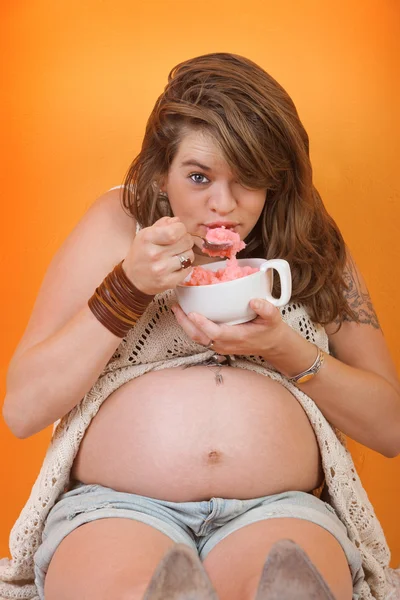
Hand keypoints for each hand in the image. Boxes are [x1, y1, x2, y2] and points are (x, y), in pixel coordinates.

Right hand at [122, 216, 194, 294]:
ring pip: (189, 255)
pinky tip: (176, 265)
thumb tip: (178, 221)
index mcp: (147, 239)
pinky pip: (188, 269)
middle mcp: (154, 254)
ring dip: (186, 253)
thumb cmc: (142, 253)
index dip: (181, 229)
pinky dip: (185, 266)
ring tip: (176, 255)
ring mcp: (161, 270)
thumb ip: (162, 224)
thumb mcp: (146, 234)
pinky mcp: (168, 282)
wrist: (133, 278)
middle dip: (186, 240)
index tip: (178, 231)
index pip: (175, 231)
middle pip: (186, 242)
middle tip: (179, 243)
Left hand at [171, 298, 285, 356]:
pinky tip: (186, 314)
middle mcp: (225, 344)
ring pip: (197, 338)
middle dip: (185, 323)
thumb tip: (254, 301)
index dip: (203, 324)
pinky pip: (200, 337)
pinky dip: (190, 326)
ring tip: (177, 309)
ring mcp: (219, 346)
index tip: (192, 313)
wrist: (271, 344)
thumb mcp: (273, 318)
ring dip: (185, 324)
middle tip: (176, 307)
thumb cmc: (270, 329)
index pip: (216, 333)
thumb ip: (266, 309)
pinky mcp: (217, 344)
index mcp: (238, 337)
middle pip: (199, 337)